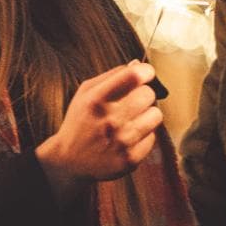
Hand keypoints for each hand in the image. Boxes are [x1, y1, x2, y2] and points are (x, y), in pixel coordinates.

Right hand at [35, 61, 163, 201]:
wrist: (69, 162)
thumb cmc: (80, 122)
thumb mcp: (86, 93)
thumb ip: (112, 75)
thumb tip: (138, 64)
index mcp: (96, 100)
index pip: (133, 76)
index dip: (145, 71)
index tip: (145, 73)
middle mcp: (110, 121)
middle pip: (148, 94)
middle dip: (143, 94)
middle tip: (133, 101)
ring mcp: (122, 142)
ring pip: (155, 115)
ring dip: (146, 115)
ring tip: (132, 120)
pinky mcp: (130, 159)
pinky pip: (152, 137)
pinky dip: (143, 136)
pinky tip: (128, 138)